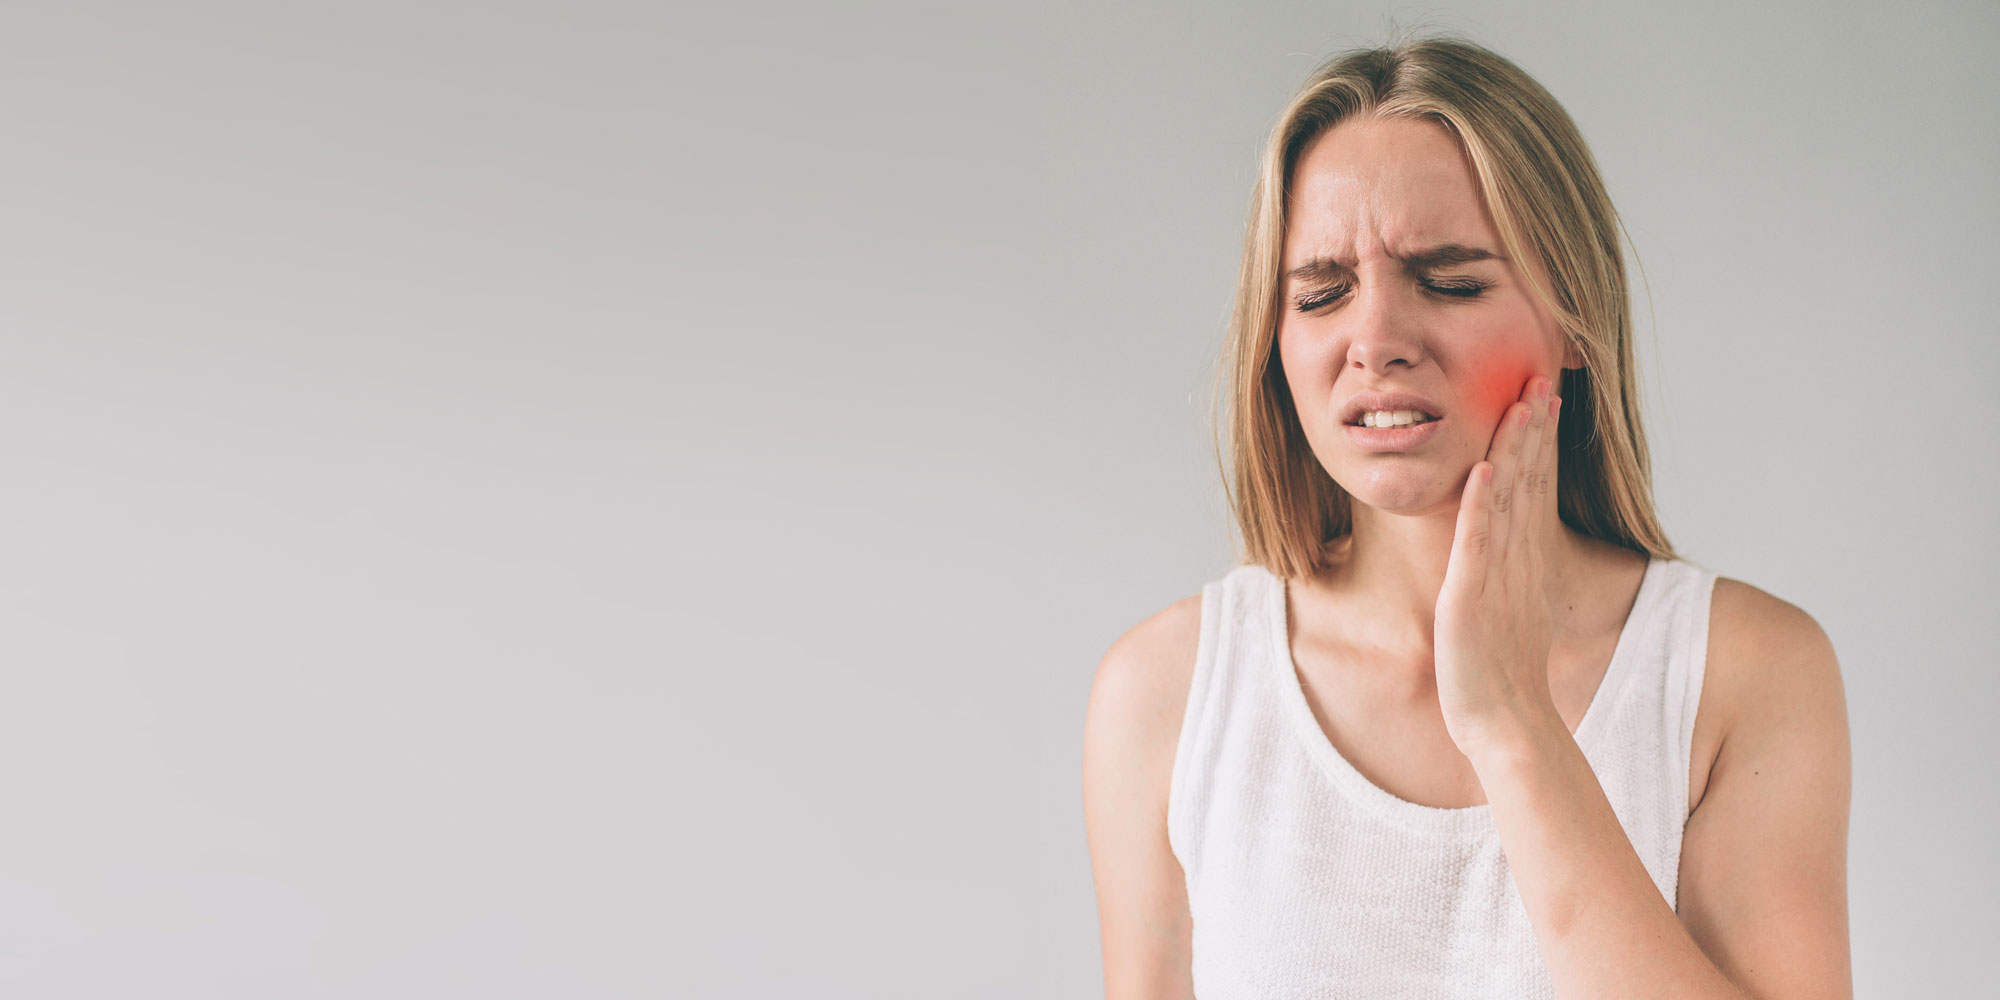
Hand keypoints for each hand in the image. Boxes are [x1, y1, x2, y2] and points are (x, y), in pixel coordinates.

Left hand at [1435, 375, 1564, 760]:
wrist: (1507, 725)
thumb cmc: (1500, 676)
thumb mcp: (1506, 612)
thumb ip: (1506, 577)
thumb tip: (1501, 552)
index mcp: (1524, 563)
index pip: (1535, 490)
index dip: (1539, 444)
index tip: (1542, 400)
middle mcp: (1517, 562)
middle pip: (1530, 483)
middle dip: (1534, 430)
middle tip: (1540, 379)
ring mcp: (1497, 578)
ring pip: (1510, 500)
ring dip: (1516, 450)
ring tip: (1520, 402)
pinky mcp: (1471, 598)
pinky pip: (1479, 543)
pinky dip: (1483, 504)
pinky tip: (1487, 467)